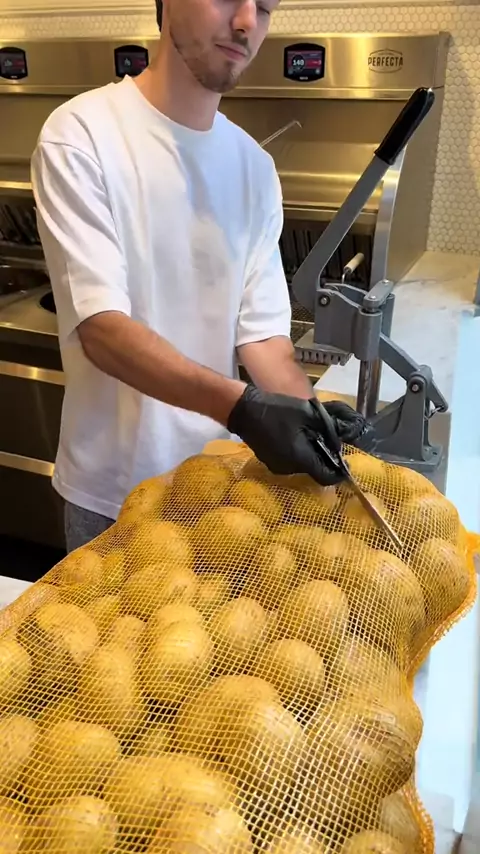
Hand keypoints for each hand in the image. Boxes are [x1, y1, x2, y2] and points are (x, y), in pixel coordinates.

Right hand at [227, 384, 371, 485]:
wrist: (244, 410)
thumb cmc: (277, 410)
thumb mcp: (308, 413)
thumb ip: (328, 429)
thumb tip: (339, 443)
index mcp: (300, 458)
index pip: (326, 477)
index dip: (338, 473)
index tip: (345, 463)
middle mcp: (289, 468)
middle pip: (314, 470)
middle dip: (323, 457)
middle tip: (327, 439)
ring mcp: (277, 466)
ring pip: (302, 466)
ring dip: (309, 454)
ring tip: (309, 434)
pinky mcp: (269, 461)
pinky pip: (290, 461)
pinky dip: (297, 453)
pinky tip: (294, 436)